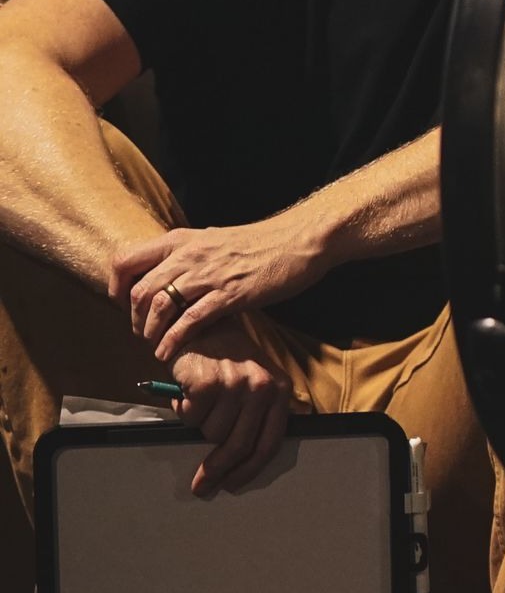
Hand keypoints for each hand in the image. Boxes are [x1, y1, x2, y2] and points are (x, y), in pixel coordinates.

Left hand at [111, 210, 333, 362]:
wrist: (300, 240)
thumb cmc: (263, 243)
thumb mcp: (215, 240)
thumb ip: (191, 256)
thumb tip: (172, 275)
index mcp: (182, 240)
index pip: (126, 260)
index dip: (117, 287)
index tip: (126, 305)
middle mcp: (189, 255)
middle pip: (138, 290)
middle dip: (134, 319)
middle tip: (143, 333)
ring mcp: (209, 275)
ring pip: (158, 306)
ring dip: (151, 332)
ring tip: (156, 345)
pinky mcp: (230, 295)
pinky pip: (189, 321)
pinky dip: (174, 340)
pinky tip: (170, 352)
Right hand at [167, 319, 300, 495]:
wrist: (204, 324)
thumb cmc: (227, 360)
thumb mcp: (253, 383)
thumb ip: (253, 416)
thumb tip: (235, 463)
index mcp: (279, 390)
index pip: (269, 442)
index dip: (250, 469)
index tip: (232, 485)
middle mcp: (262, 387)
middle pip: (239, 444)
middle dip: (218, 468)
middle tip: (202, 483)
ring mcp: (236, 384)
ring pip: (210, 432)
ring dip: (199, 424)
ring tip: (201, 401)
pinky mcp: (208, 382)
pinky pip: (190, 417)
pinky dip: (183, 409)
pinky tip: (187, 391)